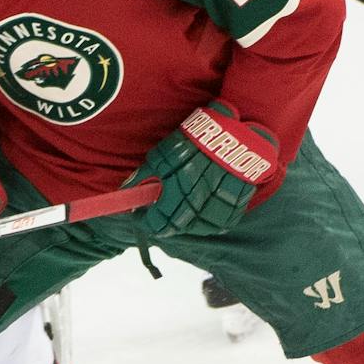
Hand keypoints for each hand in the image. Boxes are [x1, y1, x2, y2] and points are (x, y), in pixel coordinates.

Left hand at [126, 102, 277, 238]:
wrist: (237, 135)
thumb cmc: (195, 143)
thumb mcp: (163, 154)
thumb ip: (144, 174)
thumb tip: (126, 188)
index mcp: (177, 197)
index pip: (156, 224)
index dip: (145, 221)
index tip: (140, 215)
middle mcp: (197, 208)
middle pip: (176, 228)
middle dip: (164, 222)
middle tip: (160, 212)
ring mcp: (218, 209)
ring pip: (198, 228)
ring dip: (186, 223)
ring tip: (181, 210)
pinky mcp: (235, 206)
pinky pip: (219, 223)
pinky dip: (208, 220)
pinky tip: (202, 210)